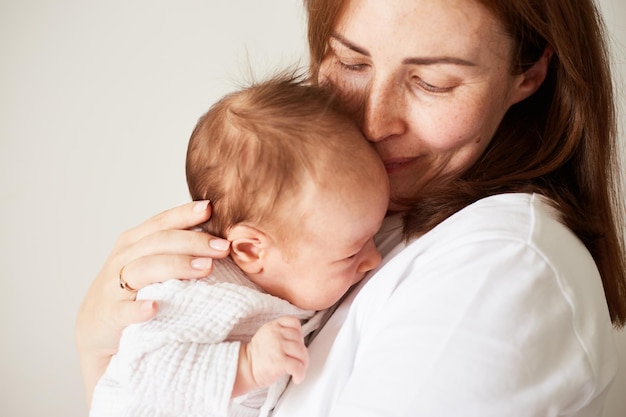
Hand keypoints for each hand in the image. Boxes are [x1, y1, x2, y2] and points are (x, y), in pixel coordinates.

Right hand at [75, 200, 230, 404]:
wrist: (94, 330)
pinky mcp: (110, 316)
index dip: (184, 214)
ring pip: (144, 269)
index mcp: (134, 242)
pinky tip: (155, 307)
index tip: (210, 209)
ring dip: (176, 266)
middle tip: (223, 247)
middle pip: (158, 242)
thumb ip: (176, 248)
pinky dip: (138, 309)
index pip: (162, 222)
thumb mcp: (150, 263)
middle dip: (193, 242)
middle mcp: (123, 258)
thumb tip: (219, 235)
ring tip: (206, 268)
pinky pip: (124, 311)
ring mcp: (114, 286)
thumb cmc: (132, 290)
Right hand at [234, 316, 308, 396]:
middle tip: (298, 360)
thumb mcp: (267, 335)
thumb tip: (300, 340)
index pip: (294, 323)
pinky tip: (297, 377)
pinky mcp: (279, 361)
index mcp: (273, 326)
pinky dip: (300, 374)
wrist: (244, 369)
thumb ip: (282, 333)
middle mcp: (276, 334)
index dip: (298, 334)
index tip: (296, 343)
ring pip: (301, 352)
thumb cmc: (258, 356)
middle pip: (300, 339)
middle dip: (302, 351)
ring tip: (299, 369)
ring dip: (303, 363)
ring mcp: (277, 347)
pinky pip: (298, 366)